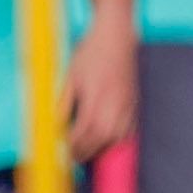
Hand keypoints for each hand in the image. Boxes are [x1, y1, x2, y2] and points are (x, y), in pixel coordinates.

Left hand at [64, 22, 137, 161]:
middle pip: (101, 140)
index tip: (64, 151)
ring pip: (117, 138)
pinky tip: (108, 140)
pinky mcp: (135, 102)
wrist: (116, 35)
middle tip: (73, 157)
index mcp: (95, 99)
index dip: (72, 146)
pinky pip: (129, 130)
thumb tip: (57, 126)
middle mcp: (114, 105)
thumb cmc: (91, 53)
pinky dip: (118, 139)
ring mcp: (127, 105)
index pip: (83, 133)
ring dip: (102, 149)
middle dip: (86, 152)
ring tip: (89, 151)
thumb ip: (64, 104)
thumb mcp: (70, 77)